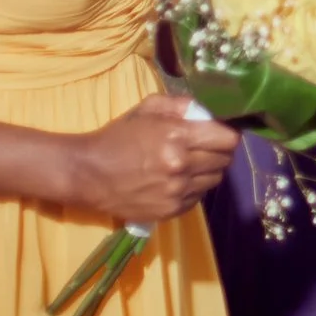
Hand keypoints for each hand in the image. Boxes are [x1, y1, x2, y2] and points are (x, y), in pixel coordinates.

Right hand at [63, 93, 241, 220]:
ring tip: (190, 164)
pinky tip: (178, 181)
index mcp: (178, 136)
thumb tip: (210, 112)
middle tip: (205, 148)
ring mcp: (177, 191)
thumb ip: (182, 105)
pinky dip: (194, 188)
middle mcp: (182, 166)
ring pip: (215, 180)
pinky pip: (199, 197)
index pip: (228, 139)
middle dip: (219, 152)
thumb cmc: (118, 137)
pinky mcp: (170, 210)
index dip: (227, 135)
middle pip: (225, 160)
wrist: (87, 174)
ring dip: (208, 171)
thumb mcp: (147, 108)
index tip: (219, 133)